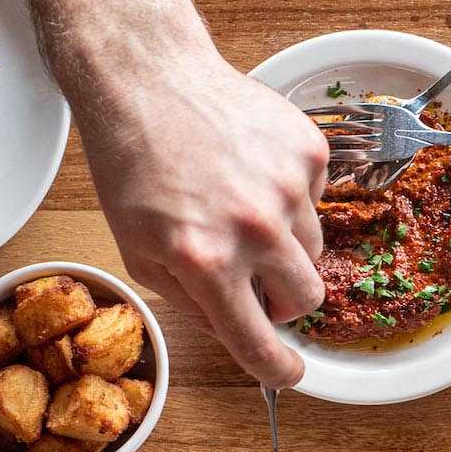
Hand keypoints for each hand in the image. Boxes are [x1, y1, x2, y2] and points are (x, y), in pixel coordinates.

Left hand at [78, 51, 328, 386]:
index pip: (259, 341)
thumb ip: (192, 301)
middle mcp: (255, 229)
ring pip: (313, 248)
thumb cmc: (133, 163)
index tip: (286, 374)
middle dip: (284, 298)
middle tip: (254, 275)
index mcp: (206, 261)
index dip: (277, 370)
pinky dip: (289, 196)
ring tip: (241, 206)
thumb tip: (236, 329)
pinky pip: (316, 200)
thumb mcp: (140, 251)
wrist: (147, 77)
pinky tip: (249, 169)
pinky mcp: (309, 152)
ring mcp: (288, 187)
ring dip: (284, 243)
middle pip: (306, 298)